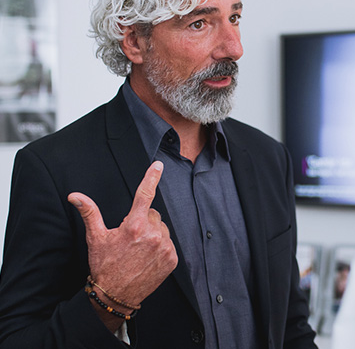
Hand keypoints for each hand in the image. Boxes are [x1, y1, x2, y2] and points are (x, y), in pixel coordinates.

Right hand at [68, 161, 177, 323]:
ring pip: (162, 229)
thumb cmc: (104, 265)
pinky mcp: (172, 258)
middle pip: (153, 214)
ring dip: (153, 234)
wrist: (115, 295)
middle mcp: (152, 234)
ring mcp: (164, 246)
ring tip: (139, 249)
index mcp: (134, 225)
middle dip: (144, 221)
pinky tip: (148, 257)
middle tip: (131, 237)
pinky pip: (169, 243)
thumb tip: (75, 196)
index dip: (151, 177)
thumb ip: (89, 212)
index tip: (158, 165)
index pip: (145, 194)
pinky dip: (160, 247)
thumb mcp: (96, 237)